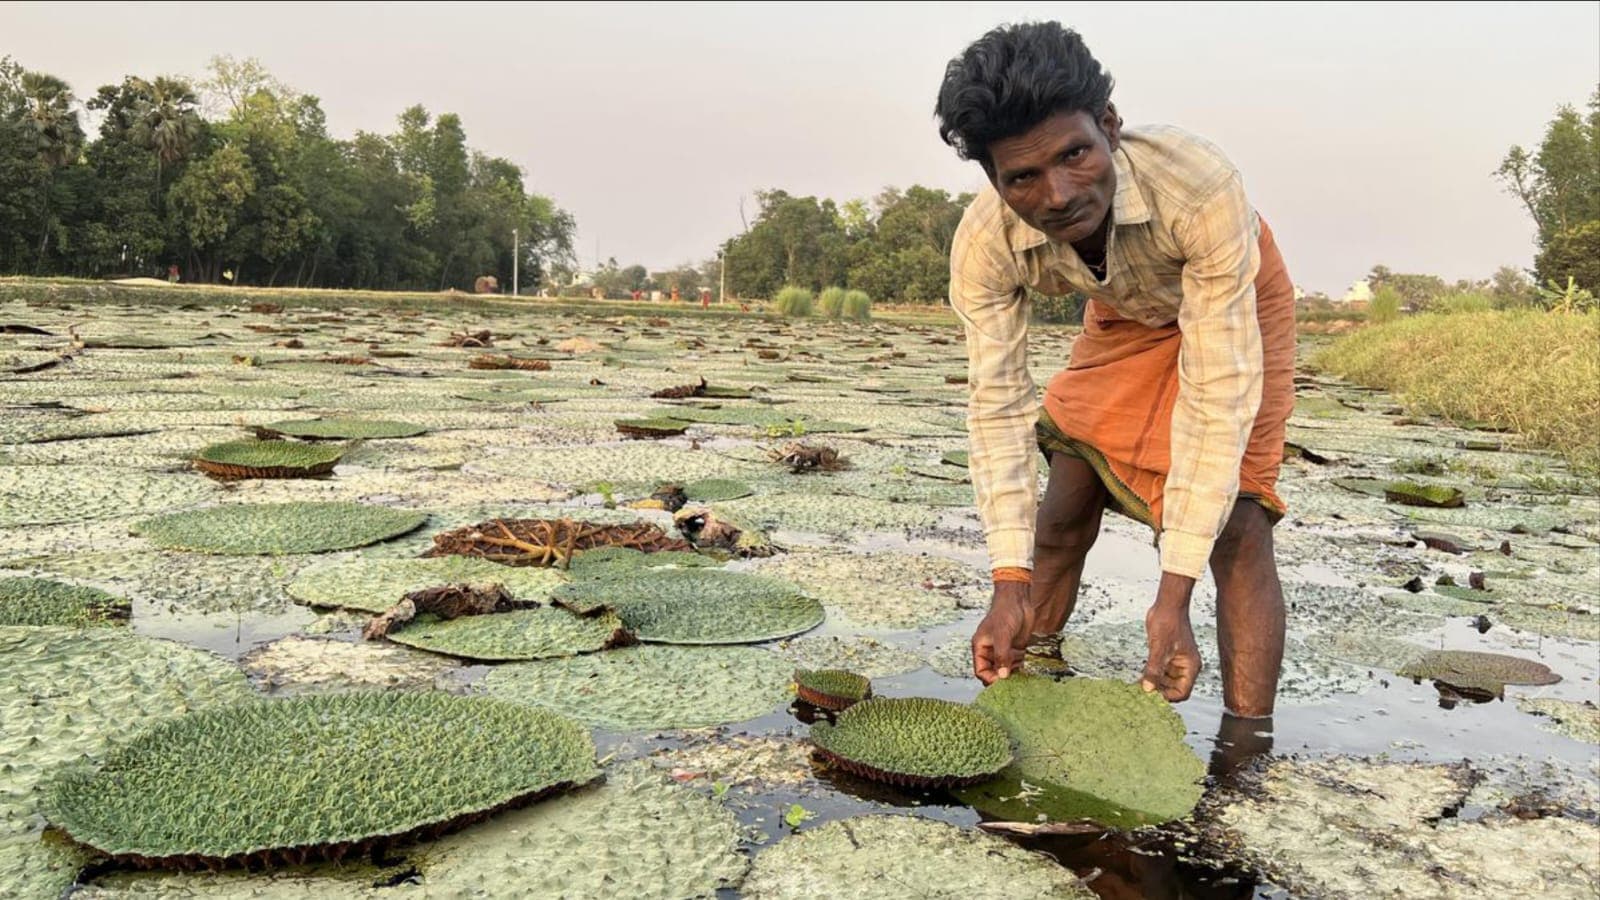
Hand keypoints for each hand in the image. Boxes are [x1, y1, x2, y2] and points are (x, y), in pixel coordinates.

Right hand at [972, 582, 1033, 684]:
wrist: (1019, 600)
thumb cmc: (1005, 613)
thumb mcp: (1002, 635)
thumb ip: (1001, 656)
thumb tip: (1003, 676)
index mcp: (980, 647)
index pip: (981, 671)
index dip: (990, 678)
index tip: (1002, 682)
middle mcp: (990, 651)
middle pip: (993, 673)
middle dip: (1002, 676)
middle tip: (1012, 676)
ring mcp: (1003, 650)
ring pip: (1005, 670)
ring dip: (1012, 669)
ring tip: (1017, 659)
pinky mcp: (1014, 649)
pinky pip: (1015, 664)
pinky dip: (1019, 664)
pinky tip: (1022, 655)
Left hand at [1140, 573, 1200, 701]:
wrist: (1166, 606)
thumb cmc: (1168, 623)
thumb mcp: (1159, 648)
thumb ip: (1154, 670)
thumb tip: (1147, 689)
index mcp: (1190, 667)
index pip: (1182, 692)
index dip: (1168, 697)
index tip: (1151, 697)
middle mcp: (1185, 667)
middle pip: (1173, 689)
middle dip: (1159, 692)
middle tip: (1142, 694)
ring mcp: (1175, 662)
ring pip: (1165, 682)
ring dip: (1153, 685)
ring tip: (1139, 688)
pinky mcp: (1166, 656)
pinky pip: (1159, 672)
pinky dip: (1150, 676)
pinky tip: (1138, 679)